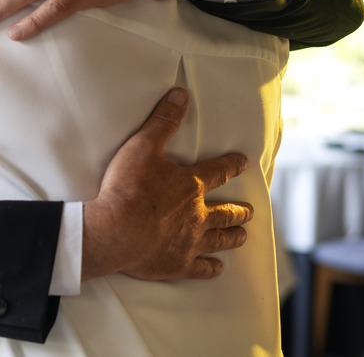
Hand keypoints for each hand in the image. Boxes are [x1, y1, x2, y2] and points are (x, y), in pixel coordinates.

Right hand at [82, 87, 250, 280]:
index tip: (244, 163)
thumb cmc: (127, 187)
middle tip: (250, 211)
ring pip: (219, 239)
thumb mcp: (143, 146)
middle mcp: (197, 214)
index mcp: (190, 185)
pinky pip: (201, 268)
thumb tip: (181, 95)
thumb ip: (163, 121)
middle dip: (239, 210)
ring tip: (243, 235)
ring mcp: (190, 241)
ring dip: (233, 236)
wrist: (114, 230)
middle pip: (225, 212)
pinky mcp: (177, 263)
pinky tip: (217, 268)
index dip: (231, 165)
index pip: (218, 171)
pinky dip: (211, 268)